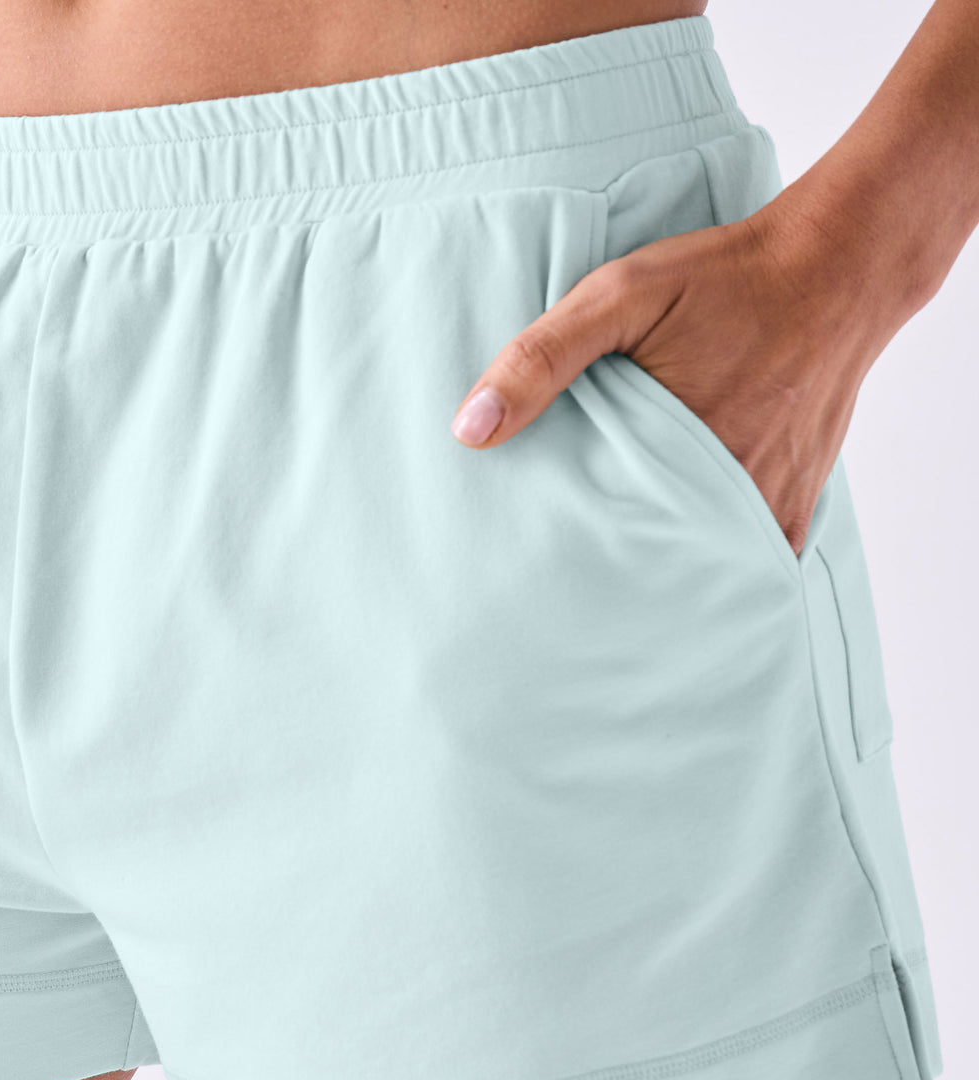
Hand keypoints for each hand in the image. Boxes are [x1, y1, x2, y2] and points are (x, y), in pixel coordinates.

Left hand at [449, 201, 881, 556]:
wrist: (837, 270)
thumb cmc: (724, 279)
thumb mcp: (619, 296)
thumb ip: (541, 358)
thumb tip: (470, 429)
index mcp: (675, 458)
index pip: (598, 539)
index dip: (563, 553)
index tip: (530, 565)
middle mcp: (727, 498)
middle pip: (648, 563)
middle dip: (608, 574)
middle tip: (562, 581)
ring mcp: (768, 510)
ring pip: (697, 566)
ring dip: (661, 568)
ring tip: (615, 575)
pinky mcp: (796, 508)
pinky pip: (745, 557)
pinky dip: (714, 558)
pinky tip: (681, 552)